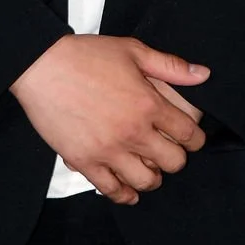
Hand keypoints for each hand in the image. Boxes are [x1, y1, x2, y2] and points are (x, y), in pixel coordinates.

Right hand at [9, 34, 208, 204]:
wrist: (42, 66)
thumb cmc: (85, 56)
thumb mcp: (132, 50)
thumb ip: (169, 65)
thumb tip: (202, 74)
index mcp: (147, 104)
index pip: (188, 134)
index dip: (195, 137)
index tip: (190, 137)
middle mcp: (132, 132)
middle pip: (173, 163)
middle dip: (176, 157)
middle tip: (168, 149)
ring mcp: (108, 150)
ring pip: (146, 182)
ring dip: (152, 177)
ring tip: (147, 167)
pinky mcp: (84, 161)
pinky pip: (112, 190)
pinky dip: (124, 193)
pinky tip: (127, 187)